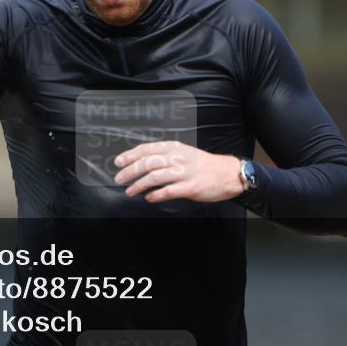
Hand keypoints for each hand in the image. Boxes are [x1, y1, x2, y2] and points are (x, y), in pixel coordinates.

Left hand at [113, 140, 244, 202]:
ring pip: (155, 177)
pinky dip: (156, 195)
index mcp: (175, 148)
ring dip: (139, 185)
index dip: (131, 155)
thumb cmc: (203, 164)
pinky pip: (169, 191)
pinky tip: (149, 198)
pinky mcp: (191, 187)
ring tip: (130, 191)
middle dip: (130, 171)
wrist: (227, 173)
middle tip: (119, 178)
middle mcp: (178, 158)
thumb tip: (142, 162)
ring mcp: (185, 173)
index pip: (147, 149)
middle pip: (148, 163)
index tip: (118, 162)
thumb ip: (165, 155)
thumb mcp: (184, 152)